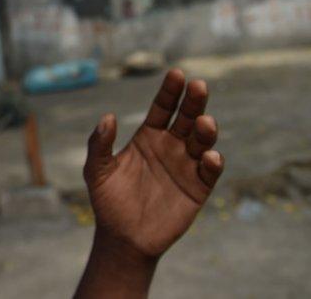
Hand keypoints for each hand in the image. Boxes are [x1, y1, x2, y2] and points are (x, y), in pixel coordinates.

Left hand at [84, 68, 223, 259]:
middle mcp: (171, 146)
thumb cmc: (108, 201)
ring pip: (202, 141)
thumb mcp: (97, 170)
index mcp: (149, 137)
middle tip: (199, 85)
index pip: (164, 107)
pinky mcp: (198, 188)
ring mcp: (186, 166)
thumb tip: (108, 117)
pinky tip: (209, 156)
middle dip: (194, 101)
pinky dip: (213, 163)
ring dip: (206, 130)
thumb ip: (100, 144)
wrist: (122, 238)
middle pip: (187, 118)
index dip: (171, 91)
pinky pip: (209, 172)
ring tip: (204, 122)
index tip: (177, 73)